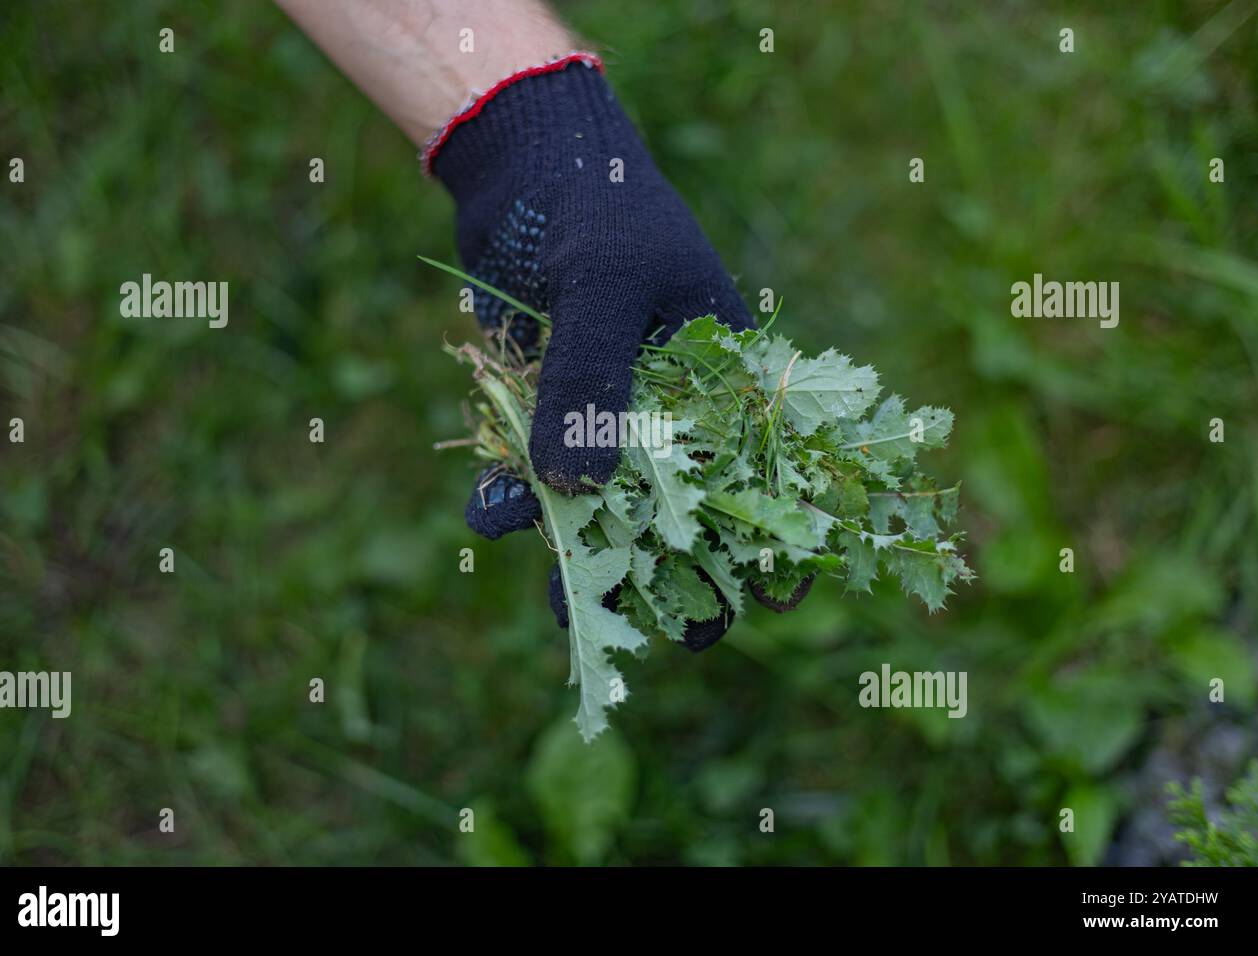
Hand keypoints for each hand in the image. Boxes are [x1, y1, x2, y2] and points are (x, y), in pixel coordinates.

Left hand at [439, 58, 799, 647]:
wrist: (523, 166)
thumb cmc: (595, 208)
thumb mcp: (606, 284)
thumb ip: (596, 381)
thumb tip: (572, 490)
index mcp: (724, 378)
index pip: (766, 473)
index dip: (770, 541)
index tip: (762, 598)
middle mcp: (671, 409)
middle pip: (681, 510)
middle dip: (666, 572)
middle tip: (648, 631)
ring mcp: (608, 413)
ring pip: (602, 503)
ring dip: (580, 552)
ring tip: (564, 602)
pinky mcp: (548, 409)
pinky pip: (534, 470)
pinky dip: (511, 496)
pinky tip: (487, 511)